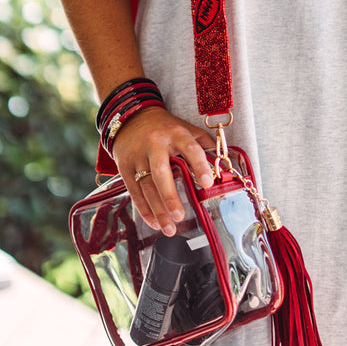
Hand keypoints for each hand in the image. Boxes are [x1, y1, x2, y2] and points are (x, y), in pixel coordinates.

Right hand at [112, 106, 216, 235]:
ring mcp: (137, 156)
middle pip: (160, 172)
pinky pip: (134, 191)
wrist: (130, 117)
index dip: (199, 165)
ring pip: (146, 186)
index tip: (208, 183)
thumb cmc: (164, 127)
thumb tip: (222, 167)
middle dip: (170, 196)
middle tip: (180, 216)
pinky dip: (144, 209)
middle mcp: (155, 144)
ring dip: (157, 210)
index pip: (190, 148)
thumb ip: (204, 145)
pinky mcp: (124, 166)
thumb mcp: (186, 129)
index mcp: (175, 133)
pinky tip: (154, 222)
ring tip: (169, 228)